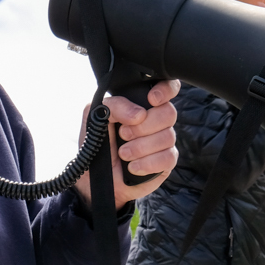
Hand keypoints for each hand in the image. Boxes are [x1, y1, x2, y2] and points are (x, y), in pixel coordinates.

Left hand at [76, 79, 180, 206]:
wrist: (95, 177)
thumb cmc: (97, 143)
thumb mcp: (95, 117)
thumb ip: (114, 106)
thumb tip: (139, 114)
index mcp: (141, 104)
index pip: (167, 88)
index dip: (166, 90)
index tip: (152, 100)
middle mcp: (156, 120)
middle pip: (169, 113)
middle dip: (144, 126)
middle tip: (123, 134)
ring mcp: (163, 141)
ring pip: (168, 136)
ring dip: (141, 147)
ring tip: (123, 153)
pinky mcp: (166, 161)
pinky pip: (167, 157)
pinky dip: (147, 163)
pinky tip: (132, 167)